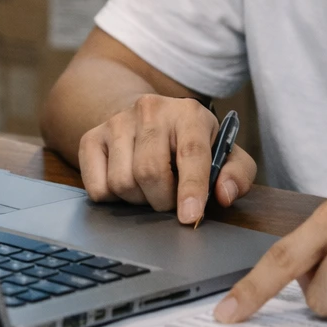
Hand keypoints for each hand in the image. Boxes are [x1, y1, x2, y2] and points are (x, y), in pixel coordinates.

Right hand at [77, 94, 256, 225]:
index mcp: (188, 113)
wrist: (147, 118)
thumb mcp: (224, 153)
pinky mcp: (90, 138)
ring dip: (139, 200)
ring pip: (122, 183)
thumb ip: (236, 174)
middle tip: (171, 199)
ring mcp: (116, 122)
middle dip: (163, 200)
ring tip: (150, 188)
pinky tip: (128, 183)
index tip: (190, 217)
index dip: (191, 188)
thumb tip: (224, 194)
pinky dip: (113, 199)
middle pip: (150, 172)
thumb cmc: (190, 142)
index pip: (190, 153)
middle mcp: (150, 110)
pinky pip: (97, 188)